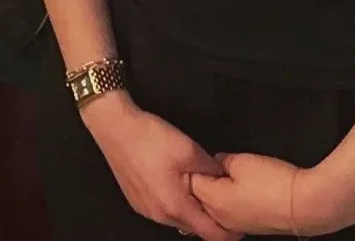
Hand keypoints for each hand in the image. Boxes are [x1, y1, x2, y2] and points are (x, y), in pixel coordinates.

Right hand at [79, 94, 236, 240]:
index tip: (240, 225)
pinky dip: (175, 204)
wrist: (114, 126)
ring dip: (191, 210)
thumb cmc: (151, 138)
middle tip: (221, 200)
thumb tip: (224, 180)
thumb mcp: (190, 150)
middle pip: (193, 228)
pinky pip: (163, 211)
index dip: (229, 232)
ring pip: (177, 219)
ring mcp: (145, 209)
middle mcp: (159, 215)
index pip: (210, 233)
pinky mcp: (136, 201)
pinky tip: (177, 183)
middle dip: (209, 219)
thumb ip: (212, 170)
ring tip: (200, 189)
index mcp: (175, 206)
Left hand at [192, 151, 354, 235]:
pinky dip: (233, 202)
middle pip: (200, 198)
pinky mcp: (251, 227)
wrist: (306, 205)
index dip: (196, 167)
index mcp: (213, 201)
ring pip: (216, 208)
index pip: (190, 182)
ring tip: (232, 178)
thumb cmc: (273, 183)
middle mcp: (220, 219)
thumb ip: (223, 161)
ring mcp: (236, 226)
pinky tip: (244, 190)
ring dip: (219, 193)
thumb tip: (217, 162)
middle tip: (216, 167)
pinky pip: (232, 213)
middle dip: (205, 182)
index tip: (201, 157)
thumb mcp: (243, 161)